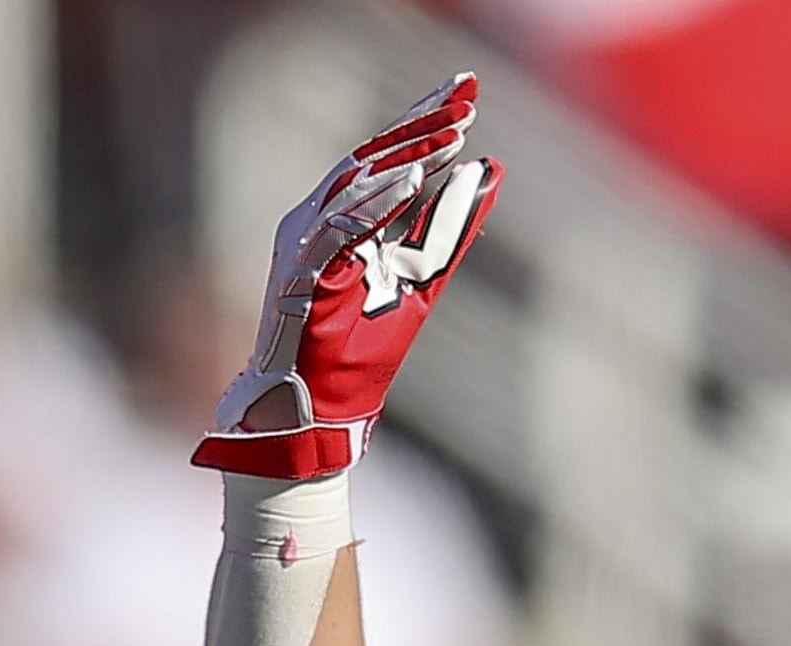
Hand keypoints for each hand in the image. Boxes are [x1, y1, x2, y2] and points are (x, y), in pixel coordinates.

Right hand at [194, 75, 502, 480]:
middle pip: (371, 155)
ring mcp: (303, 244)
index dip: (424, 122)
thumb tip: (489, 175)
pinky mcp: (300, 273)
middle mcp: (316, 220)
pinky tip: (413, 181)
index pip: (386, 156)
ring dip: (407, 155)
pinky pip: (339, 227)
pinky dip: (375, 202)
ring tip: (453, 131)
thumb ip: (449, 232)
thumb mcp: (420, 283)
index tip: (466, 94)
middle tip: (465, 93)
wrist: (314, 408)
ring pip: (355, 182)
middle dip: (420, 121)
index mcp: (341, 220)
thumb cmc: (357, 351)